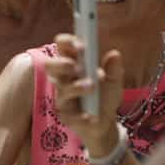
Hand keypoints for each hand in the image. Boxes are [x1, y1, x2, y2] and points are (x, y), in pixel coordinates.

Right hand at [44, 33, 123, 161]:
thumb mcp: (114, 81)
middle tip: (77, 66)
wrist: (104, 122)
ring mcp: (63, 97)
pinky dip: (82, 115)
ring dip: (75, 87)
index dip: (67, 42)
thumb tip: (114, 54)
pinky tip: (91, 116)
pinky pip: (70, 114)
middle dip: (61, 64)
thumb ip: (114, 68)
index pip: (63, 48)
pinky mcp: (65, 115)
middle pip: (50, 65)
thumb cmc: (104, 96)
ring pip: (61, 89)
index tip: (80, 45)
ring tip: (91, 87)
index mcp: (74, 65)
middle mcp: (64, 79)